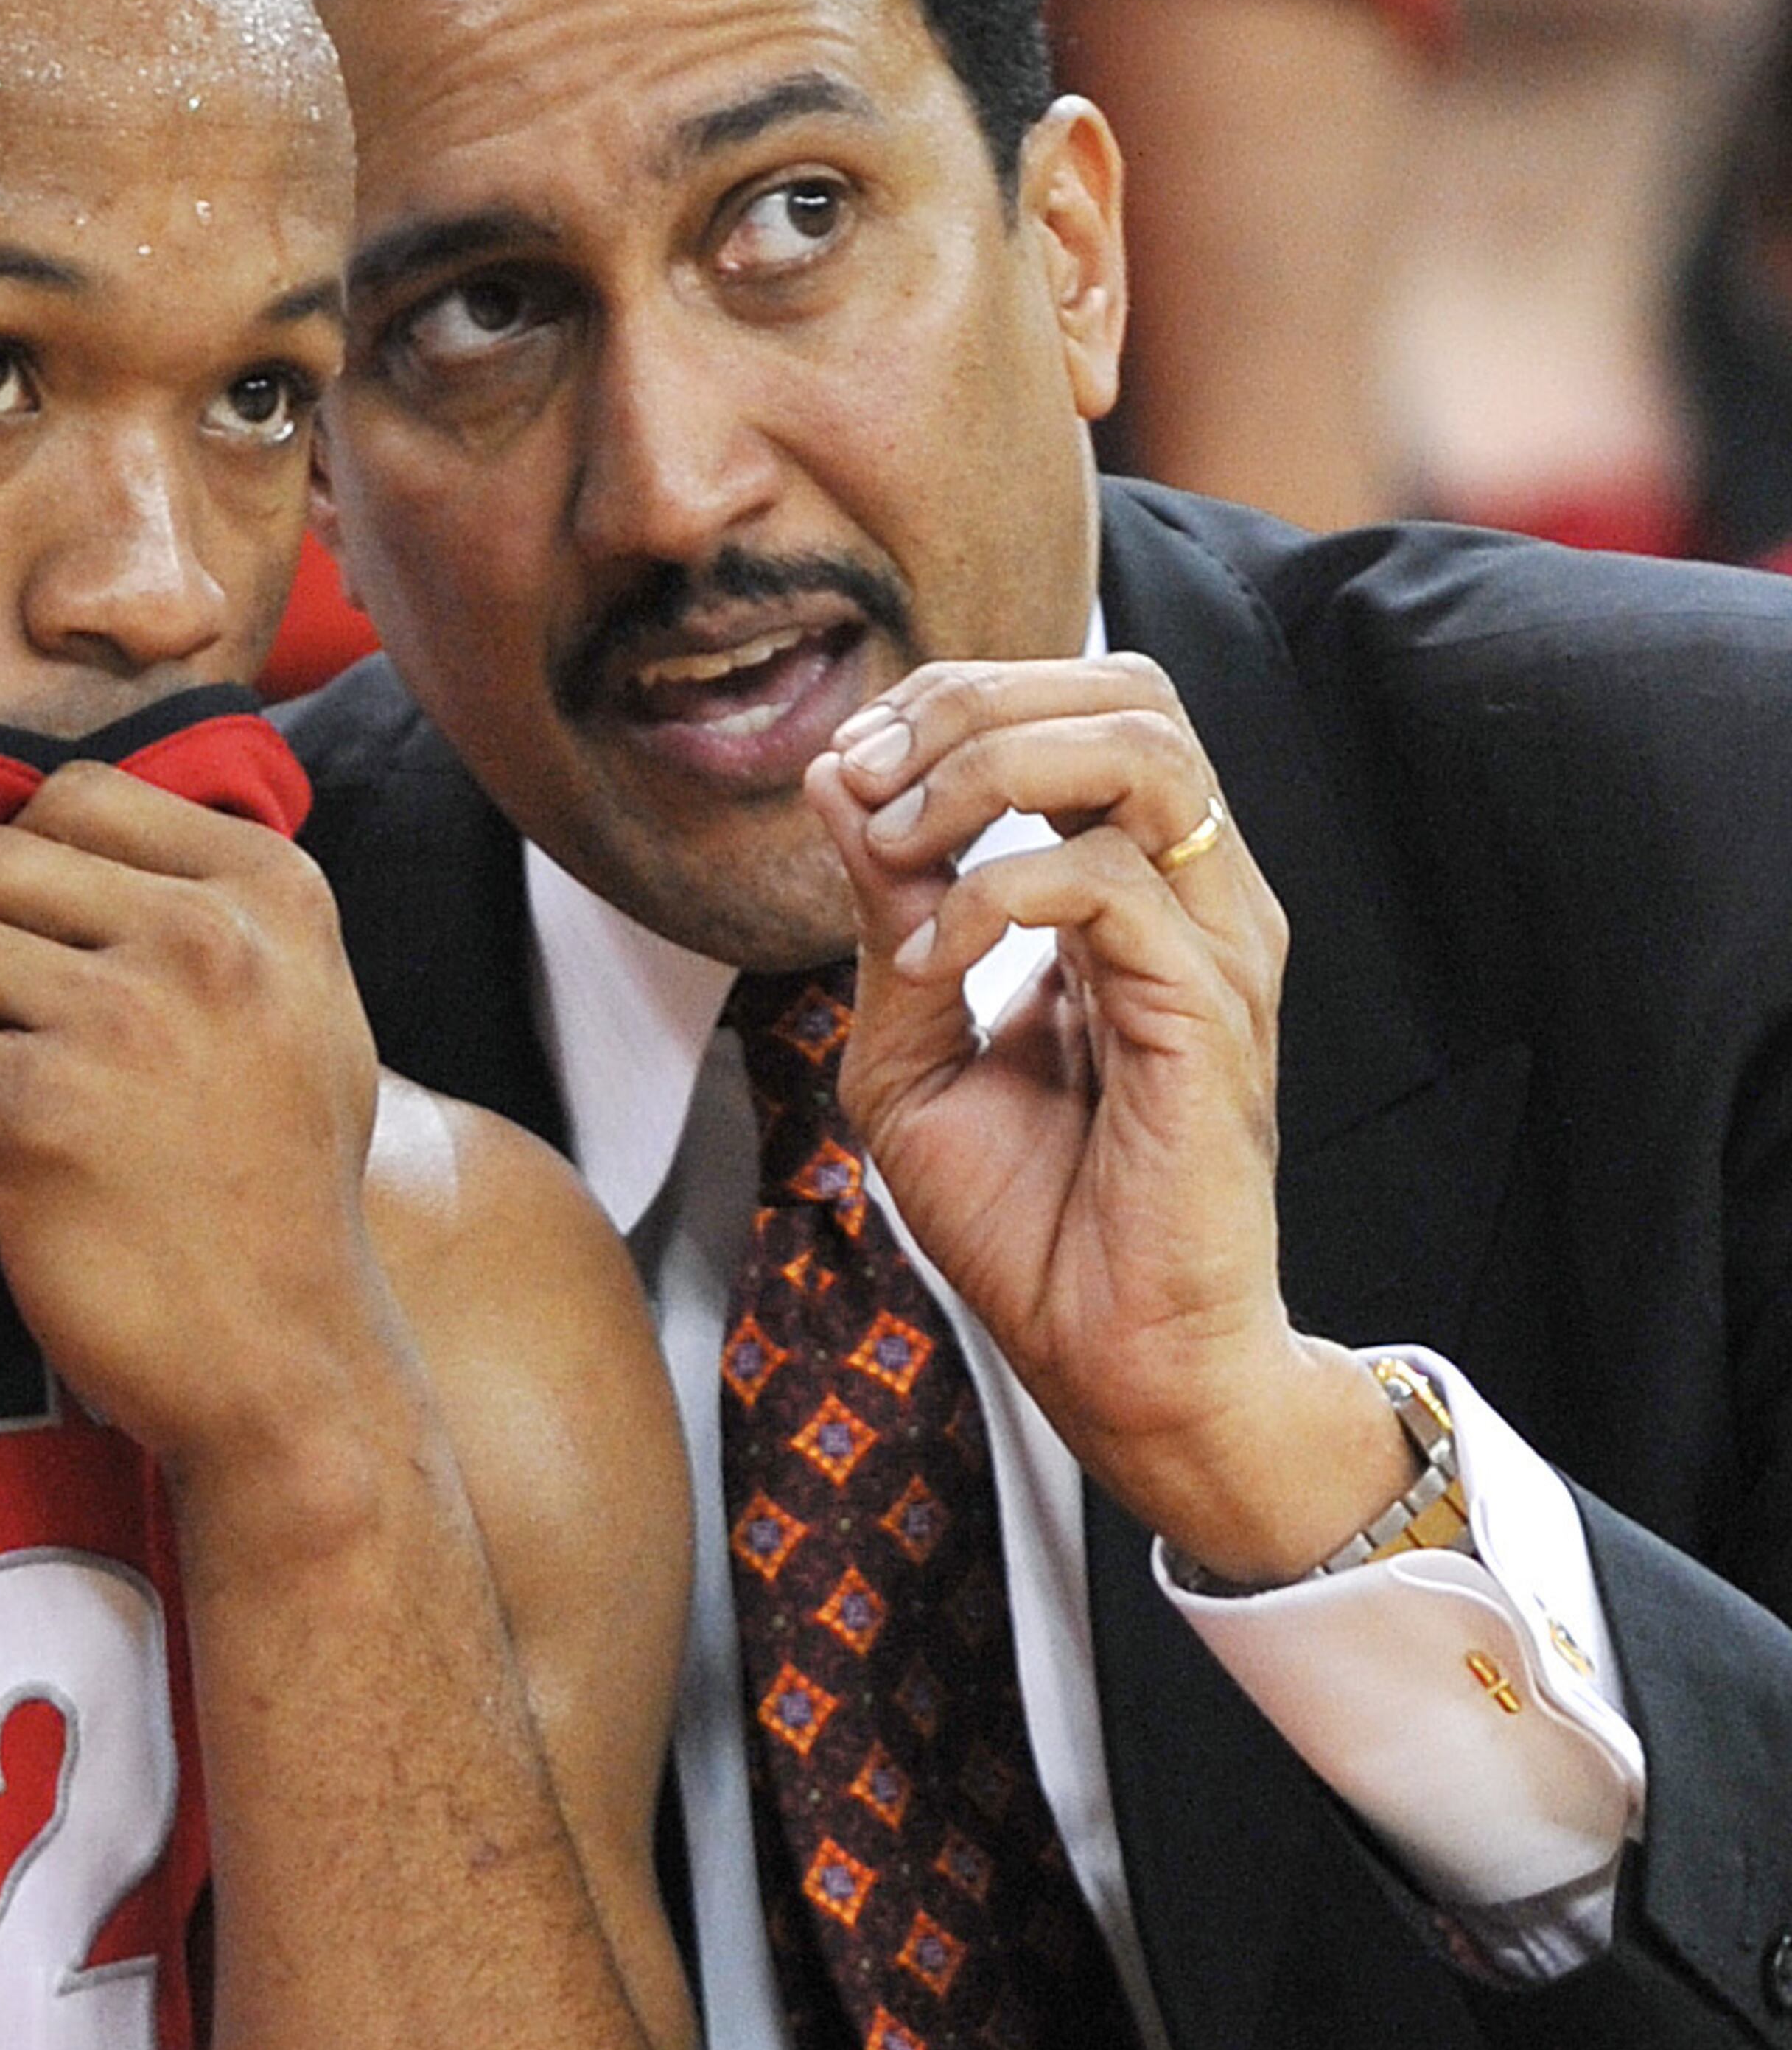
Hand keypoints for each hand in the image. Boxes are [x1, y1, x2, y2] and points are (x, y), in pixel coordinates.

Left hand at [0, 760, 404, 1500]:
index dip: (16, 862)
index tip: (0, 940)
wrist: (288, 1362)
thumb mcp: (310, 1014)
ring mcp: (120, 1020)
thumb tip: (80, 856)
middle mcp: (204, 937)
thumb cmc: (284, 1196)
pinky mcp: (35, 1112)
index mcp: (272, 894)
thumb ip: (225, 920)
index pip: (83, 795)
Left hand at [805, 655, 1410, 1582]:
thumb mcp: (906, 1049)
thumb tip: (832, 776)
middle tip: (869, 775)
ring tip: (898, 840)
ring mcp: (1217, 947)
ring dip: (989, 767)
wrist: (1111, 1359)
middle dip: (976, 701)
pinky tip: (932, 956)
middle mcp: (1195, 899)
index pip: (1079, 706)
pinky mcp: (1211, 1010)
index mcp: (1134, 892)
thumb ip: (884, 911)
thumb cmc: (1027, 1222)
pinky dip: (994, 892)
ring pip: (1141, 750)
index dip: (953, 702)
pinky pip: (1111, 879)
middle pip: (1130, 691)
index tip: (845, 769)